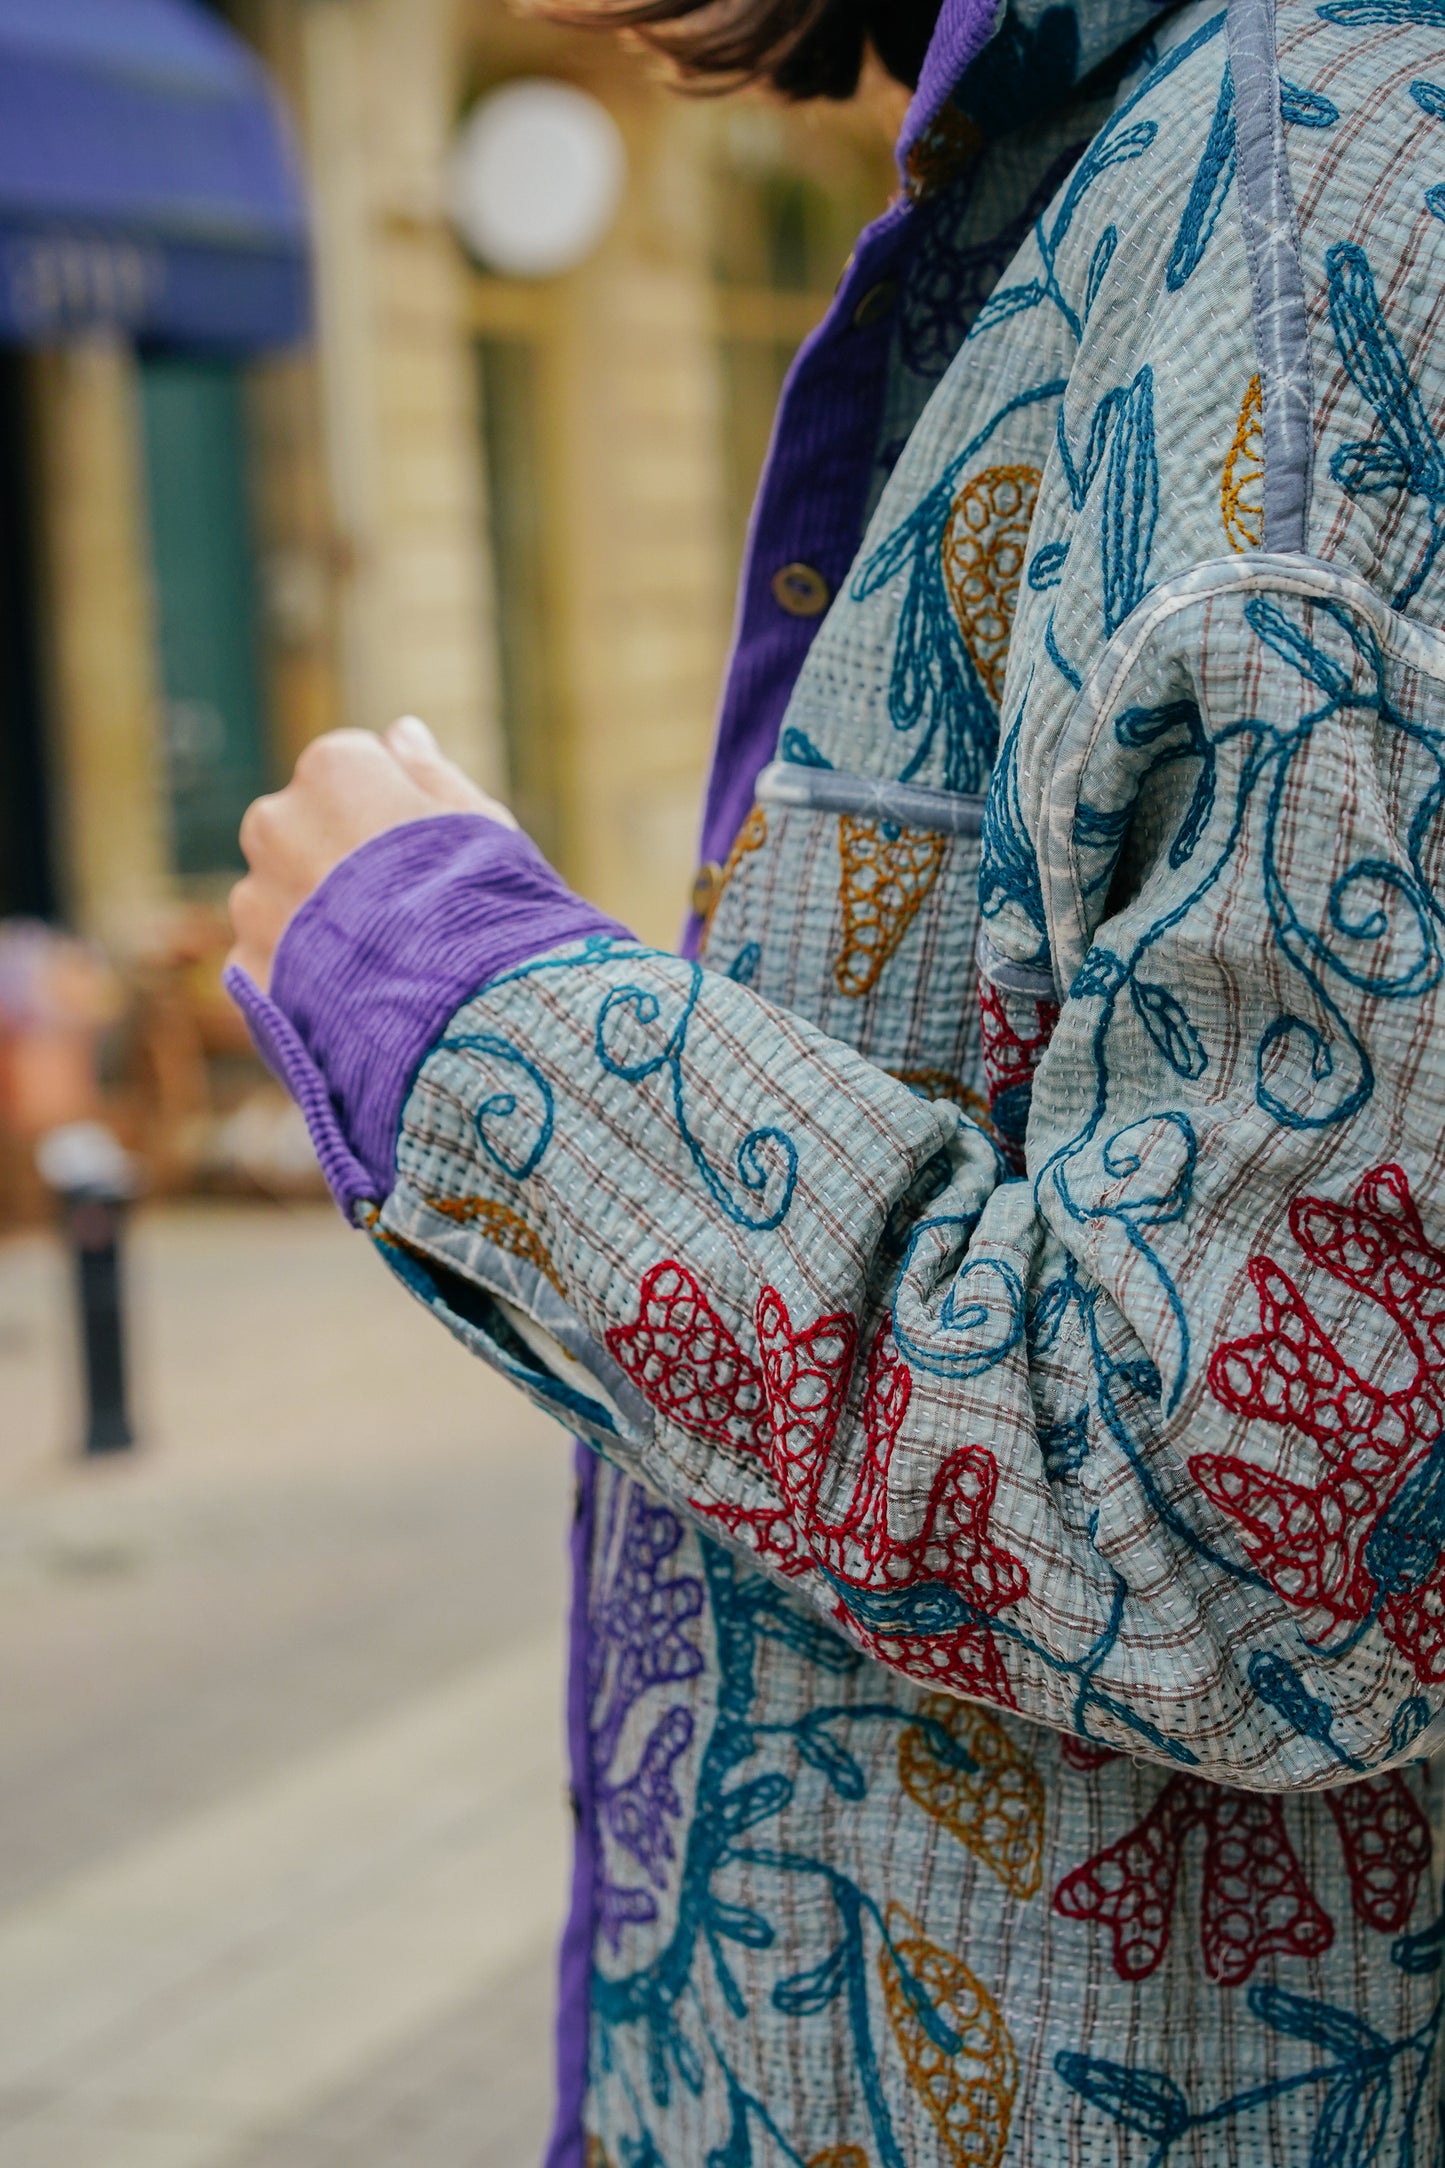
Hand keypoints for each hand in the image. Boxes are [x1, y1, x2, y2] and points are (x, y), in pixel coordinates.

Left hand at [228, 716, 514, 991]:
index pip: (349, 766)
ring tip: (381, 960)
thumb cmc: (480, 905)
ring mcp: (254, 897)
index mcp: (334, 770)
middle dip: (337, 856)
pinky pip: (271, 958)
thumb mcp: (479, 826)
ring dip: (316, 918)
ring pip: (281, 895)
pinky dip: (302, 972)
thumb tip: (401, 732)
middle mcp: (276, 821)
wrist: (454, 1013)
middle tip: (400, 906)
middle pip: (302, 827)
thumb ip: (430, 774)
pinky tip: (353, 995)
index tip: (422, 850)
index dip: (390, 808)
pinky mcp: (246, 966)